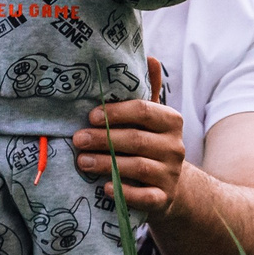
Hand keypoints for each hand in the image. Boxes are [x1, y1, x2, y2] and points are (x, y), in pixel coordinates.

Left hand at [71, 58, 184, 220]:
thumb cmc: (151, 143)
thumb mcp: (151, 117)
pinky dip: (124, 192)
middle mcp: (176, 147)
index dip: (117, 112)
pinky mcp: (164, 199)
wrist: (170, 185)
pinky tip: (104, 188)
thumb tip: (151, 56)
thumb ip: (148, 90)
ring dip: (106, 164)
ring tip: (81, 161)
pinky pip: (145, 197)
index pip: (144, 111)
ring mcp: (171, 174)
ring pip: (138, 167)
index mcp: (171, 121)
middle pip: (137, 140)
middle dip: (104, 139)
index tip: (91, 115)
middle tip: (77, 139)